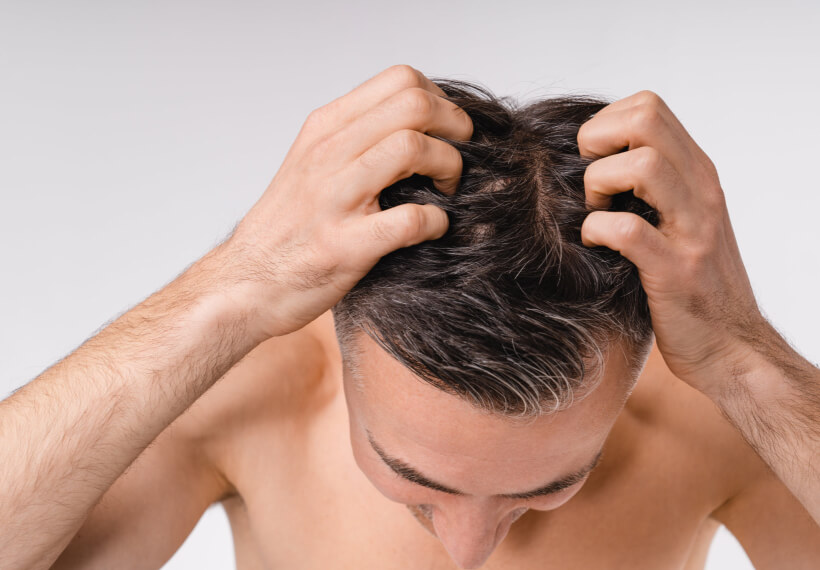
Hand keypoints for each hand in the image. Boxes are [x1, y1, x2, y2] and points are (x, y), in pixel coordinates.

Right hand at [209, 65, 472, 339]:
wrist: (245, 285)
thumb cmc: (286, 229)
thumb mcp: (311, 164)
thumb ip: (356, 139)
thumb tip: (417, 126)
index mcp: (325, 129)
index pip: (400, 80)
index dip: (440, 101)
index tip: (447, 132)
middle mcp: (327, 154)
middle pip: (413, 104)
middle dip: (455, 129)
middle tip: (459, 156)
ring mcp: (334, 199)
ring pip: (412, 148)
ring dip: (449, 168)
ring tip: (446, 190)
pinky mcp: (345, 246)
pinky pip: (412, 219)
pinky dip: (438, 222)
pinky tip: (433, 229)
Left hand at [577, 91, 762, 395]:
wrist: (732, 348)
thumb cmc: (692, 284)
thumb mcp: (679, 220)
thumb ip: (652, 187)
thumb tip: (593, 162)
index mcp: (695, 174)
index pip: (647, 106)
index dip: (605, 124)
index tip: (593, 163)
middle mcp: (700, 190)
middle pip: (644, 118)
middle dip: (597, 142)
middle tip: (590, 184)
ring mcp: (693, 228)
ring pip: (641, 164)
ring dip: (598, 185)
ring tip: (595, 214)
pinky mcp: (675, 269)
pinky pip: (626, 229)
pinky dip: (597, 232)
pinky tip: (596, 246)